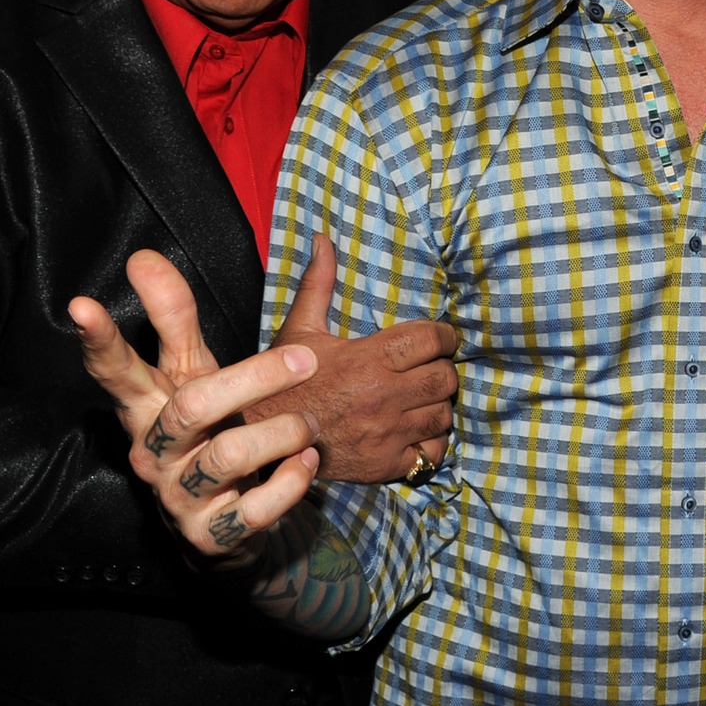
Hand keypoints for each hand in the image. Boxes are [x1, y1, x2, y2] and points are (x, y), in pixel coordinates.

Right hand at [71, 250, 321, 564]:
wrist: (225, 527)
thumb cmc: (208, 433)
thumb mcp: (193, 374)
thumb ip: (173, 319)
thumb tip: (143, 256)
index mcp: (146, 408)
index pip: (115, 371)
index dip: (99, 341)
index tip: (80, 305)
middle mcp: (153, 452)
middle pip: (192, 405)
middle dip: (256, 377)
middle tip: (305, 358)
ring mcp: (178, 498)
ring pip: (229, 456)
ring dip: (282, 431)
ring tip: (309, 423)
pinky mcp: (211, 536)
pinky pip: (257, 507)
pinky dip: (292, 480)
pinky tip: (305, 461)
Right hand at [247, 233, 458, 482]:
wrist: (260, 440)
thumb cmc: (283, 384)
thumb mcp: (299, 331)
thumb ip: (318, 285)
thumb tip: (323, 240)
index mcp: (367, 359)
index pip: (431, 340)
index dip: (444, 336)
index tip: (440, 338)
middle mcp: (383, 396)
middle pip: (444, 378)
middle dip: (443, 369)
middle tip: (431, 368)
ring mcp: (387, 433)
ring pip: (443, 415)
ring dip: (439, 404)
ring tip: (425, 397)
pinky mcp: (387, 464)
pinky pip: (432, 452)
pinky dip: (432, 441)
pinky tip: (418, 430)